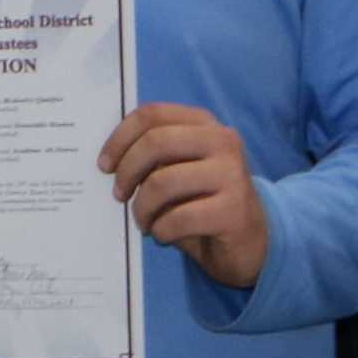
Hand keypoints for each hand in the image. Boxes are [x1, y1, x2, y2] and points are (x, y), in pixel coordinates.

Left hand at [105, 102, 267, 293]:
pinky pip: (178, 218)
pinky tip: (164, 235)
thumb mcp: (180, 171)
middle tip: (119, 195)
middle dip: (127, 172)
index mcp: (204, 124)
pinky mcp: (234, 210)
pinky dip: (161, 231)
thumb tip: (111, 162)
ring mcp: (232, 174)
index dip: (120, 138)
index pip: (152, 115)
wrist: (253, 242)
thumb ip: (154, 158)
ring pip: (162, 183)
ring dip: (142, 208)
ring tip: (144, 222)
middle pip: (155, 143)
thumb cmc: (205, 202)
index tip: (105, 165)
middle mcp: (222, 141)